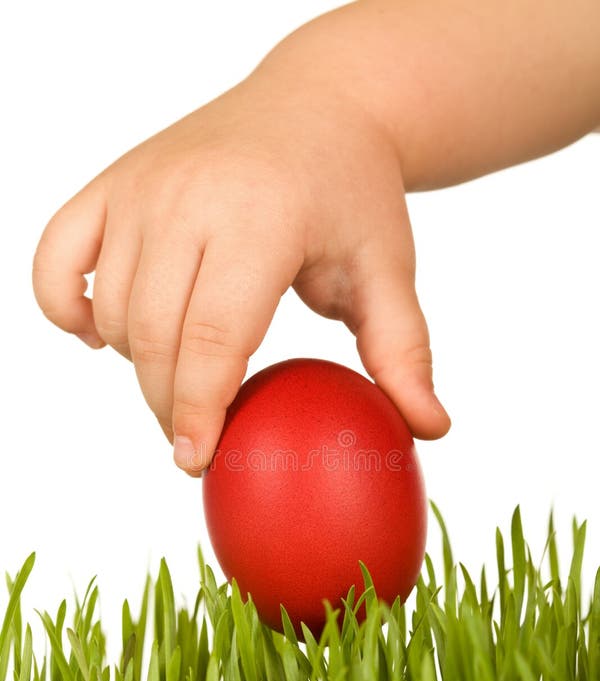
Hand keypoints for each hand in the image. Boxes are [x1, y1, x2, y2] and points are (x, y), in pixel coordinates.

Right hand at [33, 61, 449, 475]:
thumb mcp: (387, 268)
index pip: (213, 338)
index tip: (198, 461)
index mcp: (261, 217)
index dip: (199, 412)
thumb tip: (430, 430)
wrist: (315, 105)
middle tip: (197, 436)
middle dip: (169, 405)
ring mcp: (141, 185)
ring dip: (138, 363)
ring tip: (183, 374)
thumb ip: (403, 351)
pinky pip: (55, 261)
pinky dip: (65, 308)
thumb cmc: (351, 192)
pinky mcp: (111, 183)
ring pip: (112, 311)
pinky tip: (103, 334)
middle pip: (155, 337)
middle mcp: (188, 196)